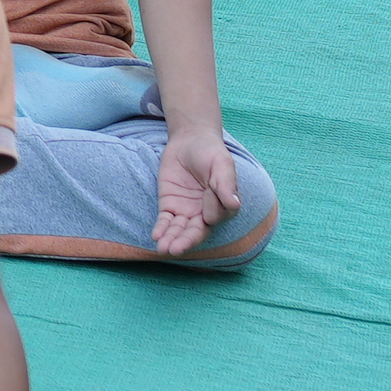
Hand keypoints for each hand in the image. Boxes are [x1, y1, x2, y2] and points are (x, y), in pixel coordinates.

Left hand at [151, 124, 238, 255]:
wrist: (190, 140)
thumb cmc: (210, 152)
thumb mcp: (221, 164)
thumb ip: (225, 184)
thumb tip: (234, 204)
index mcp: (222, 206)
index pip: (216, 217)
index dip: (211, 214)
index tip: (208, 206)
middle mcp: (205, 213)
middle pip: (196, 231)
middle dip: (186, 241)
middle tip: (176, 250)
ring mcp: (186, 210)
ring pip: (180, 230)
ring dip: (172, 239)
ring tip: (163, 248)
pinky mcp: (170, 205)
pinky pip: (165, 220)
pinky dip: (161, 228)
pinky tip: (156, 236)